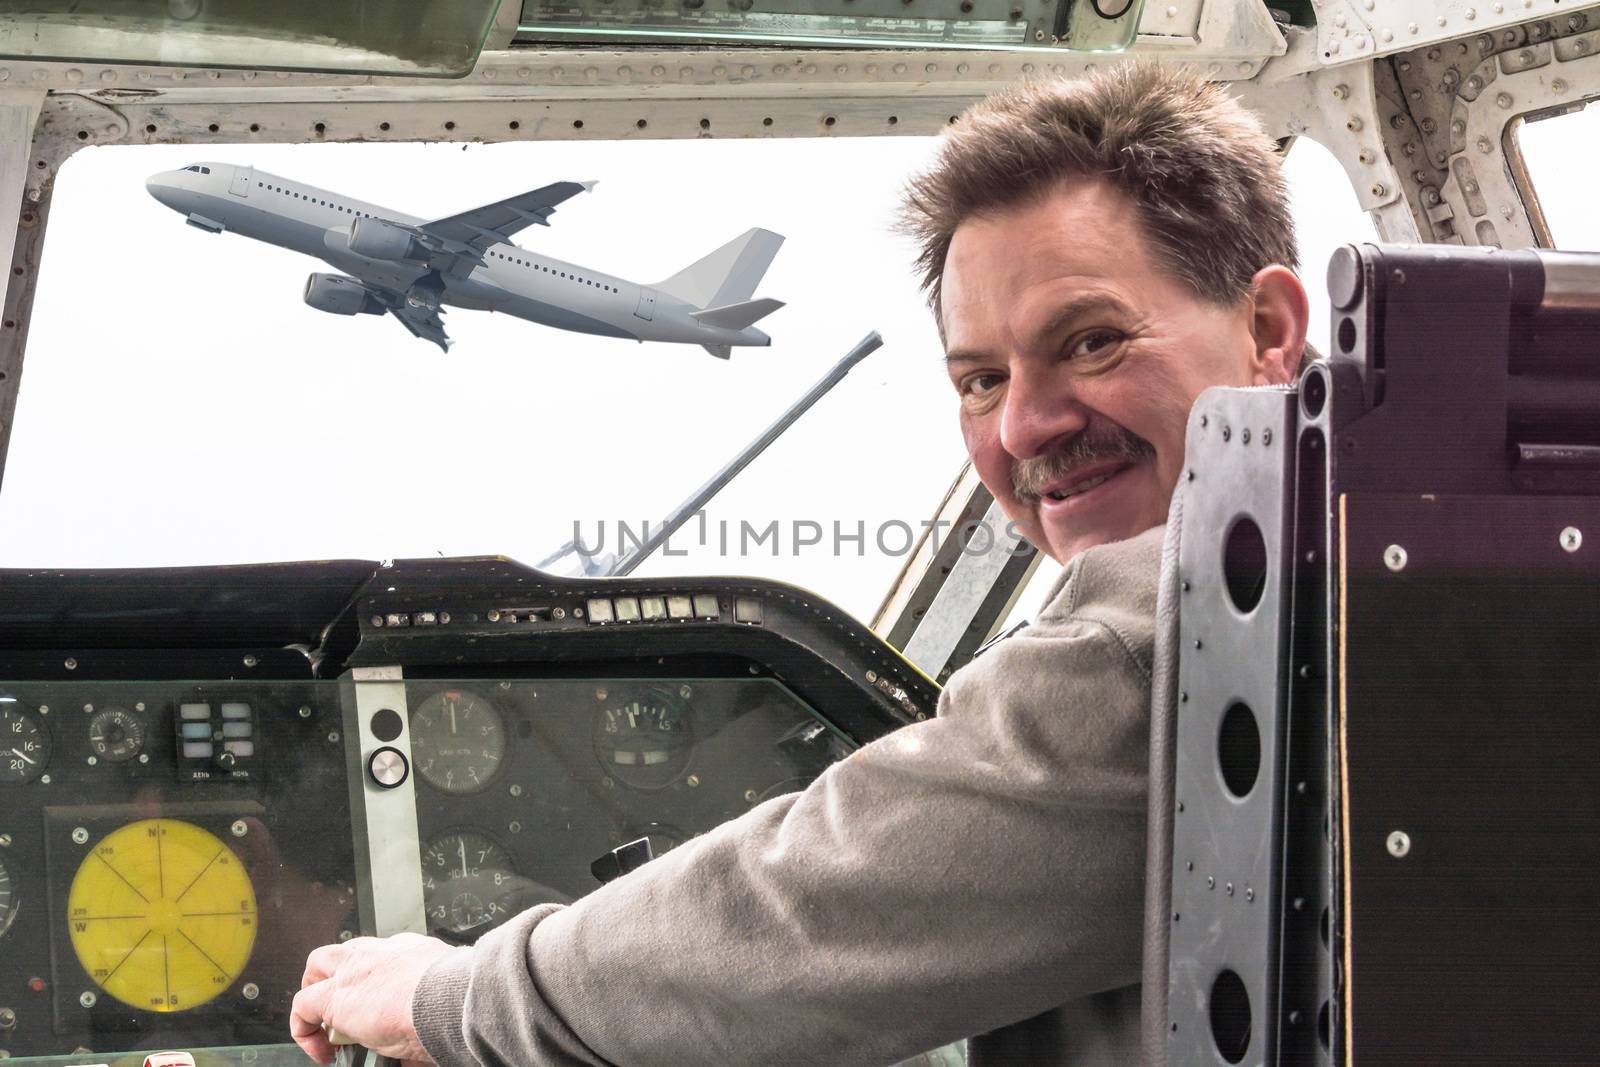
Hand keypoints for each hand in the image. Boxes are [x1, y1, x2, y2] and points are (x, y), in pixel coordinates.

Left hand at [290, 932, 461, 1064]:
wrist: (451, 1000)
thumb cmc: (458, 1002)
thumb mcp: (444, 1000)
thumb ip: (427, 1012)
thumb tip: (419, 1050)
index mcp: (414, 952)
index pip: (386, 957)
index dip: (377, 981)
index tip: (383, 1007)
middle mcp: (383, 952)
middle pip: (349, 951)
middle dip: (340, 974)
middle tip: (347, 1008)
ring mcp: (356, 970)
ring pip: (319, 964)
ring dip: (317, 991)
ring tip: (324, 1023)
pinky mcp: (336, 996)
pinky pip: (303, 1006)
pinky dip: (304, 1028)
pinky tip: (321, 1050)